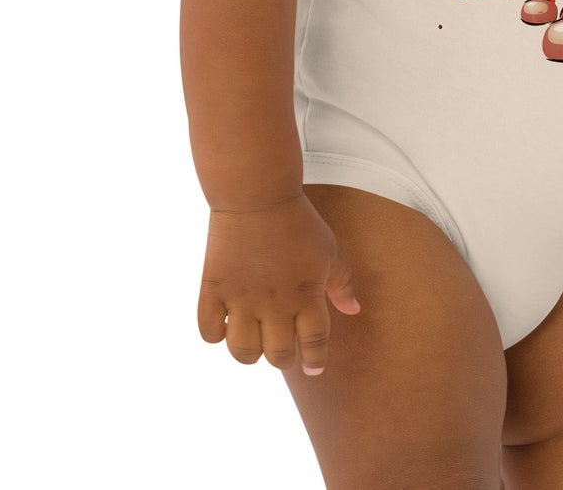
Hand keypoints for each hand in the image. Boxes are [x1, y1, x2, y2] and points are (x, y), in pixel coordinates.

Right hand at [197, 192, 360, 375]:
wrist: (257, 194)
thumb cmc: (298, 221)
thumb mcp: (329, 250)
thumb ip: (342, 284)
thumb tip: (354, 311)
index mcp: (307, 296)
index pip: (313, 344)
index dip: (315, 361)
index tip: (313, 367)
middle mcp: (275, 304)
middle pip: (278, 356)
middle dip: (282, 357)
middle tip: (281, 346)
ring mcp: (242, 298)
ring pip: (243, 353)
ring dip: (249, 353)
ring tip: (253, 338)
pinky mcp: (214, 288)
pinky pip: (208, 332)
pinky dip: (215, 335)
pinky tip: (225, 323)